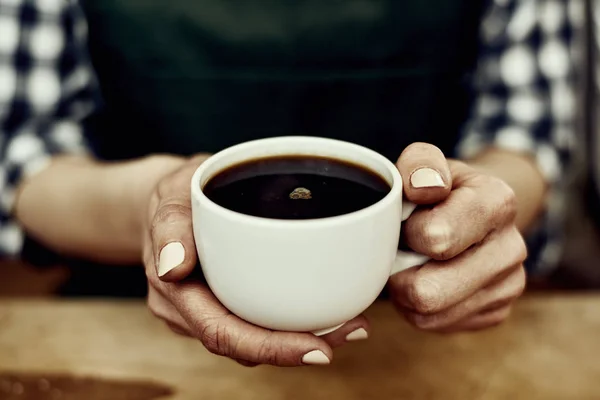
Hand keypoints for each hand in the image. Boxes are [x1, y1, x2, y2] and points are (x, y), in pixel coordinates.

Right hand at [141, 155, 369, 366]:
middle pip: (247, 345)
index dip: (270, 348)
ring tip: (353, 322)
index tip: (316, 351)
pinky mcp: (228, 300)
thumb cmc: (176, 194)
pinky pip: (259, 317)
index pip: (222, 334)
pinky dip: (293, 318)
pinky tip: (329, 307)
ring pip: (257, 336)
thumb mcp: (172, 195)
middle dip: (301, 347)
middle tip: (355, 329)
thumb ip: (170, 225)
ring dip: (305, 335)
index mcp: (177, 294)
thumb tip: (173, 267)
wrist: (171, 200)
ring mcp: (210, 309)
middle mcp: (192, 312)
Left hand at [389, 143, 526, 332]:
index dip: (408, 232)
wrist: (473, 211)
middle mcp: (512, 248)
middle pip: (428, 291)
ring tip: (409, 265)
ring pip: (428, 313)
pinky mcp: (496, 312)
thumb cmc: (438, 188)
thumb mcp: (425, 163)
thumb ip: (419, 163)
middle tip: (400, 252)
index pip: (435, 238)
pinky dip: (419, 308)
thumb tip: (421, 186)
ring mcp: (509, 285)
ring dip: (405, 292)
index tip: (409, 221)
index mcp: (497, 202)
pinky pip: (436, 325)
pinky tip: (425, 280)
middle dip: (399, 272)